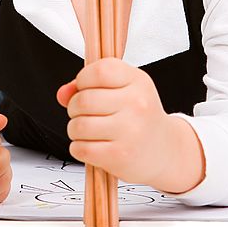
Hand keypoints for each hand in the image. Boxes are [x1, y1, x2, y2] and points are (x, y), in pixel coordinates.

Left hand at [57, 57, 173, 185]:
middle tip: (83, 113)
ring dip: (75, 129)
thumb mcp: (123, 90)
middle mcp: (137, 103)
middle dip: (74, 107)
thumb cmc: (139, 116)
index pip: (99, 70)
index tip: (86, 87)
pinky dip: (79, 147)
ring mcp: (130, 130)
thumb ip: (90, 86)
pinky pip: (81, 148)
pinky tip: (92, 145)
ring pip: (78, 125)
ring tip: (88, 130)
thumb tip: (63, 93)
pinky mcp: (120, 156)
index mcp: (137, 80)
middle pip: (83, 100)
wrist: (165, 150)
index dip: (83, 79)